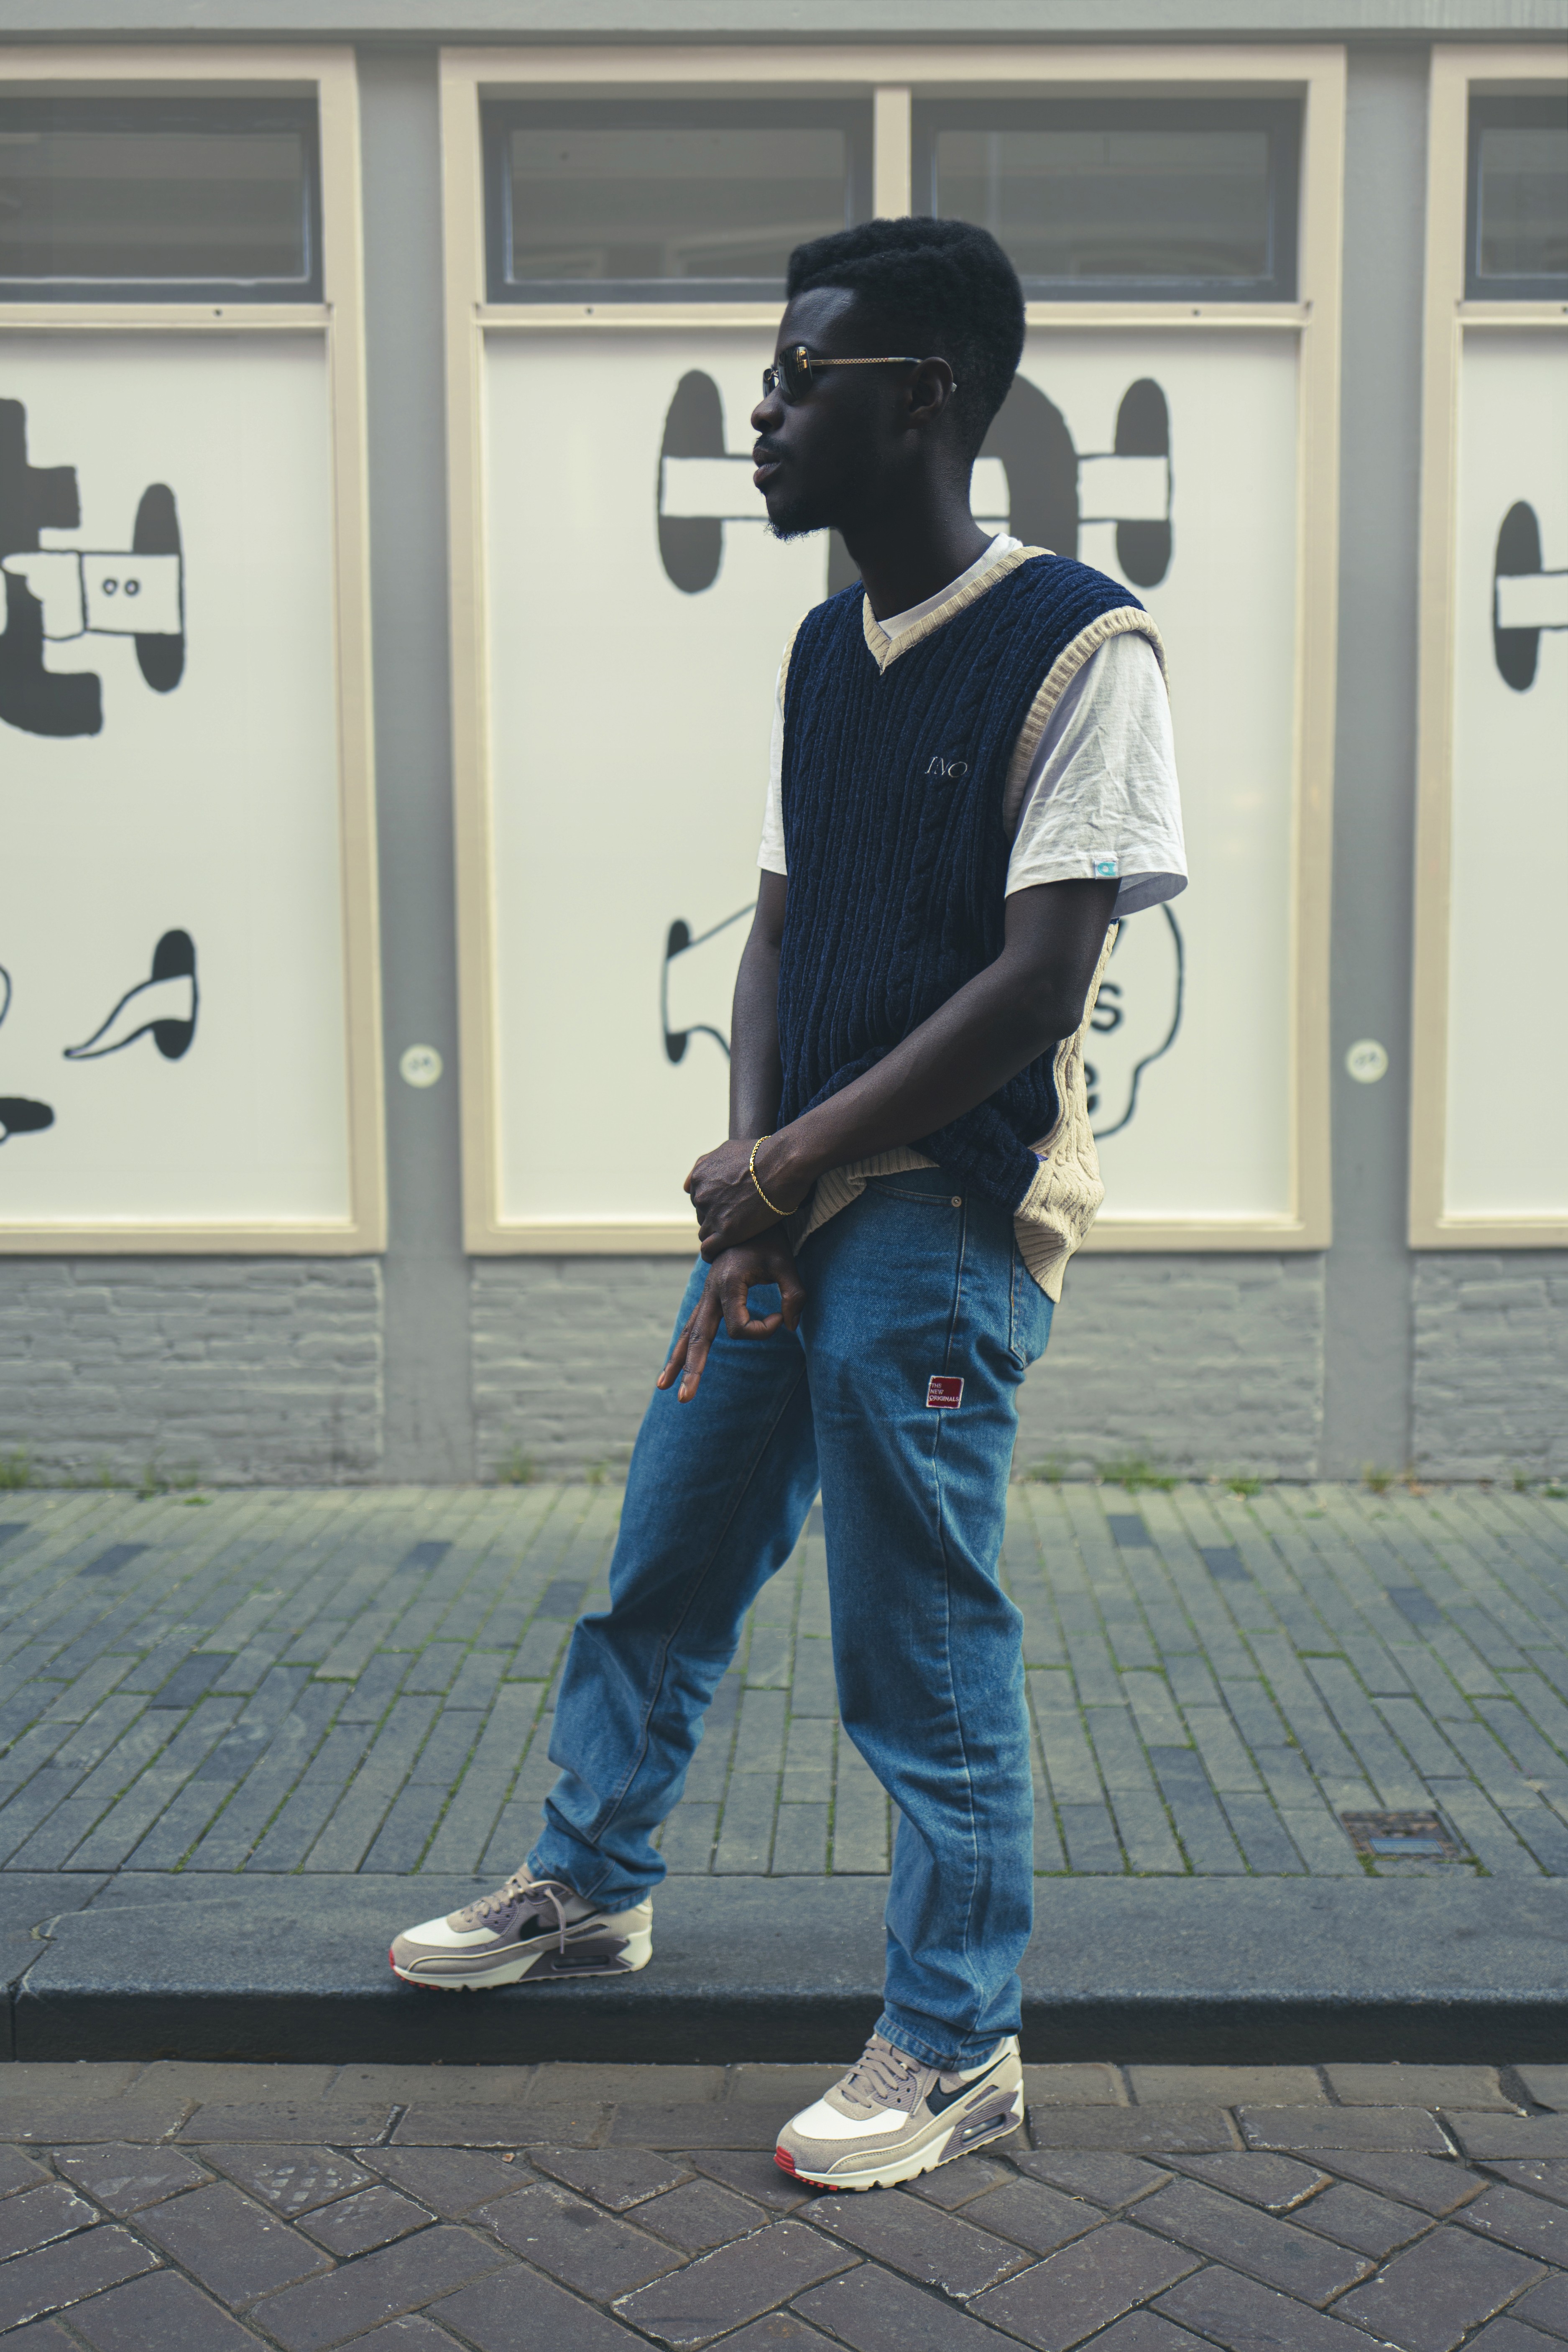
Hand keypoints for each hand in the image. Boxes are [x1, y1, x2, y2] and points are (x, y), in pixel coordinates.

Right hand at [657, 1235, 805, 1402]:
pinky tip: (674, 1365)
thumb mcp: (787, 1264)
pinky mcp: (708, 1297)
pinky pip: (692, 1326)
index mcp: (728, 1284)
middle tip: (686, 1399)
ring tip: (663, 1386)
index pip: (740, 1328)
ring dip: (678, 1360)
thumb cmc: (769, 1240)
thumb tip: (788, 1325)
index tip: (780, 1316)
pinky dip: (684, 1345)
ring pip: (689, 1334)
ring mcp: (706, 1295)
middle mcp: (711, 1292)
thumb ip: (794, 1296)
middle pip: (699, 1338)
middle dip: (693, 1369)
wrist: (749, 1215)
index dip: (763, 1330)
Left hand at [684, 1133, 806, 1259]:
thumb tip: (687, 1185)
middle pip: (702, 1215)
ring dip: (718, 1235)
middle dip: (716, 1218)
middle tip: (738, 1219)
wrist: (784, 1163)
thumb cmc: (763, 1154)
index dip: (715, 1204)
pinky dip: (713, 1254)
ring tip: (736, 1236)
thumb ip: (706, 1164)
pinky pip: (709, 1249)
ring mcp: (713, 1214)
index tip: (730, 1206)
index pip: (698, 1199)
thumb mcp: (726, 1149)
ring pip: (706, 1233)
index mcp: (700, 1176)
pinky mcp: (727, 1232)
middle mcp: (701, 1195)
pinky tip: (722, 1255)